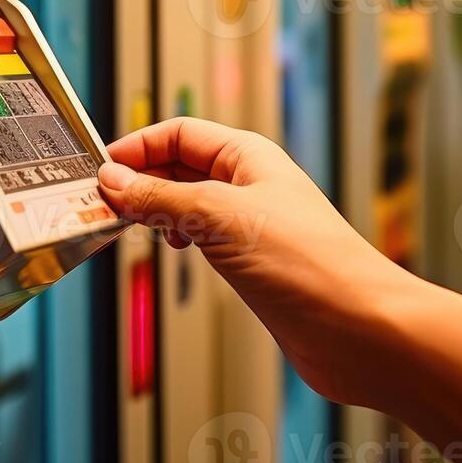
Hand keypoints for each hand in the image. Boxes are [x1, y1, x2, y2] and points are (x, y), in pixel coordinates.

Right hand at [98, 117, 424, 406]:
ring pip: (187, 202)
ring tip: (129, 226)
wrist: (360, 329)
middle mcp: (249, 184)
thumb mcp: (219, 218)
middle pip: (180, 165)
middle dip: (141, 179)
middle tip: (103, 203)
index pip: (178, 133)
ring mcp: (251, 223)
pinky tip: (170, 249)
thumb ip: (161, 197)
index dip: (138, 147)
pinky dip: (176, 237)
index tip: (101, 171)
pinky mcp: (254, 262)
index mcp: (248, 156)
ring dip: (156, 210)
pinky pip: (202, 236)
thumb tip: (115, 180)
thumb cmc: (309, 264)